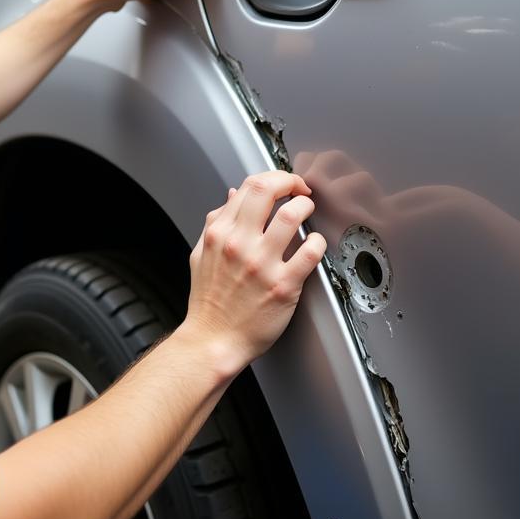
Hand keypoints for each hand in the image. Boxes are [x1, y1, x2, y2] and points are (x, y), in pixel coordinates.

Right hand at [181, 170, 326, 371]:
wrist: (213, 341)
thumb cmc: (208, 303)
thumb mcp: (201, 254)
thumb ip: (215, 222)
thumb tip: (231, 196)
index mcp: (219, 234)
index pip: (249, 186)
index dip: (273, 178)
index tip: (284, 184)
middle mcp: (239, 244)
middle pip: (267, 190)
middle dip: (291, 182)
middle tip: (300, 190)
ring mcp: (261, 264)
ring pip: (292, 216)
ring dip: (306, 207)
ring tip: (309, 213)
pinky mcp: (283, 285)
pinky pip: (309, 252)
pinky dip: (318, 241)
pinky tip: (315, 244)